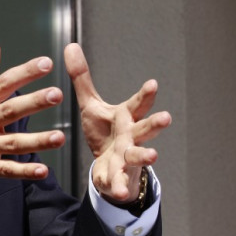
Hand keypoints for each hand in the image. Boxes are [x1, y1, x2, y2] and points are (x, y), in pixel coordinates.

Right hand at [0, 42, 65, 195]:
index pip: (3, 83)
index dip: (25, 72)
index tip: (46, 63)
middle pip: (9, 110)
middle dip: (34, 102)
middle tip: (56, 94)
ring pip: (11, 143)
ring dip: (36, 140)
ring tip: (59, 137)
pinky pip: (4, 170)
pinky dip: (23, 171)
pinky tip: (42, 170)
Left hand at [64, 43, 171, 202]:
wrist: (109, 167)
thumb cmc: (104, 131)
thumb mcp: (90, 104)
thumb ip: (82, 78)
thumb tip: (70, 45)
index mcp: (125, 117)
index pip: (137, 104)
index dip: (145, 95)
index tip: (153, 83)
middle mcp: (131, 136)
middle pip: (145, 129)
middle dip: (155, 123)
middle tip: (166, 117)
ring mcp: (127, 156)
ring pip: (138, 155)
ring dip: (145, 155)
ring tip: (152, 155)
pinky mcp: (118, 175)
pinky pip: (117, 180)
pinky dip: (118, 184)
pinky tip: (118, 190)